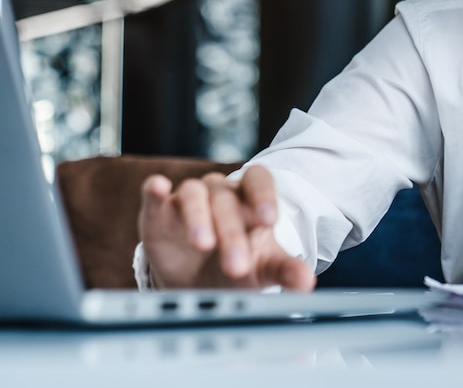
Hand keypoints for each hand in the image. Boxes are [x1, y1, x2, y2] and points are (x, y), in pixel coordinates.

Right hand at [138, 165, 314, 290]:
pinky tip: (158, 188)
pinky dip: (155, 190)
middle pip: (227, 200)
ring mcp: (188, 199)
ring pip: (194, 194)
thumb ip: (285, 269)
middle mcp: (220, 193)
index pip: (259, 180)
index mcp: (249, 199)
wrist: (197, 282)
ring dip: (199, 217)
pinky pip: (154, 192)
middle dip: (232, 232)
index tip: (270, 219)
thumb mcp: (262, 268)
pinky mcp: (158, 211)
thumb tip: (307, 282)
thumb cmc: (236, 265)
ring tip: (203, 243)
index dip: (264, 195)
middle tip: (236, 265)